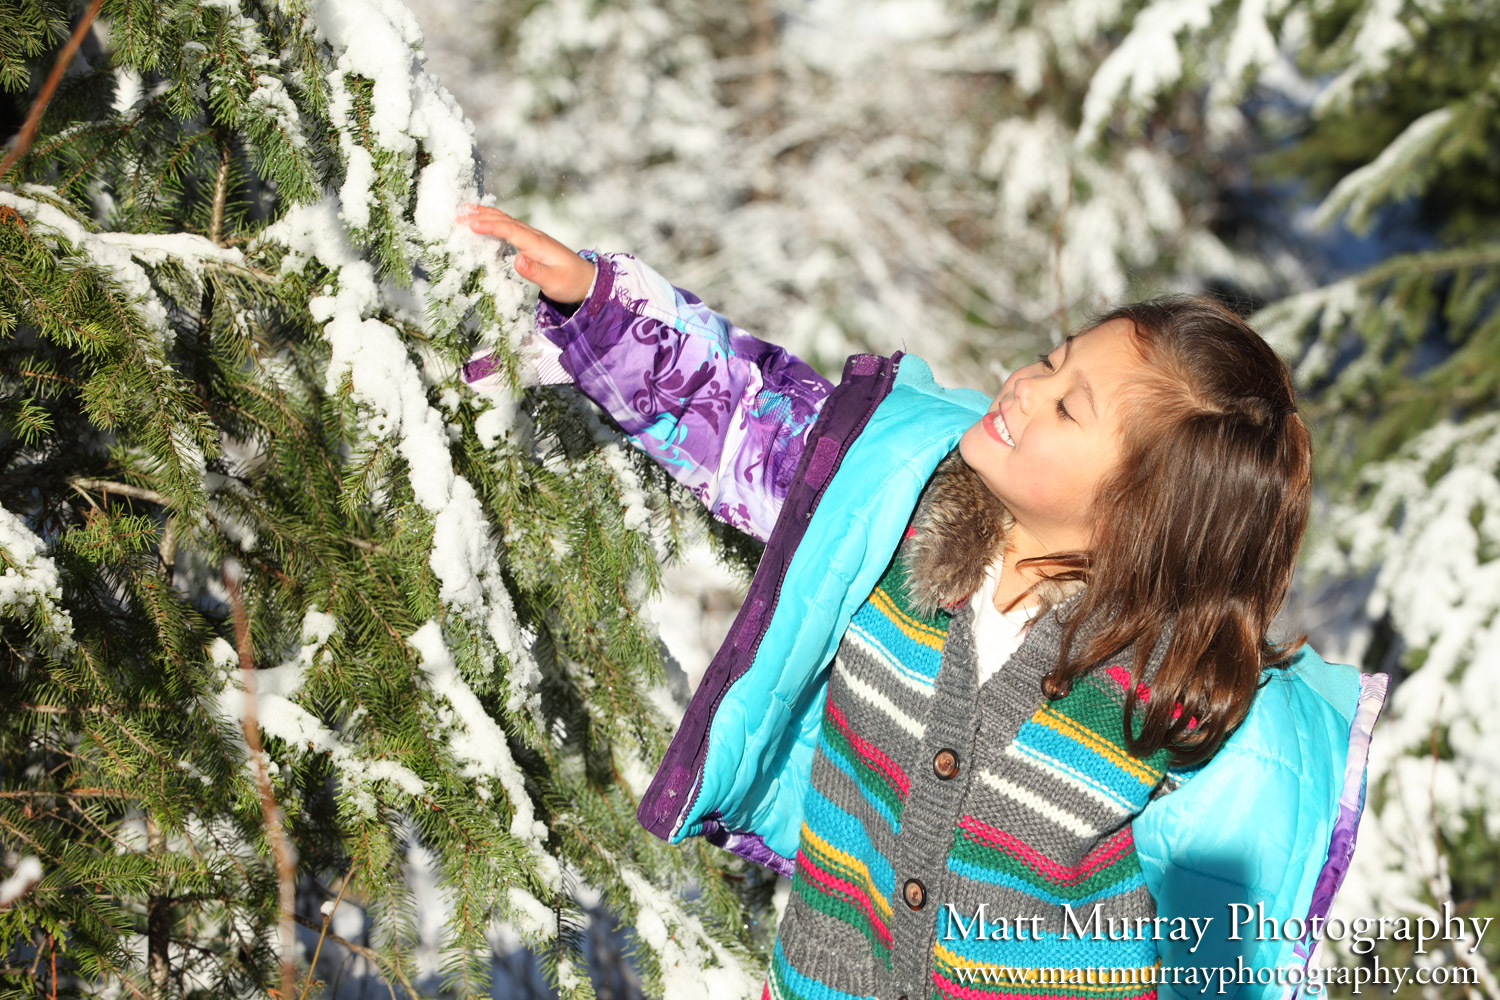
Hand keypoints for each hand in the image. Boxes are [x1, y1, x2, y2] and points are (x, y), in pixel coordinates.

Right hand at [457, 205, 596, 304]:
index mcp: (537, 244)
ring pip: (507, 222)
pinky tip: (486, 222)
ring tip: (466, 210)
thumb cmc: (571, 283)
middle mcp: (534, 237)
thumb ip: (535, 271)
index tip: (469, 223)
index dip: (489, 226)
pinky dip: (495, 223)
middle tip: (458, 213)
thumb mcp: (553, 282)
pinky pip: (510, 229)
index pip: (509, 230)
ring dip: (486, 216)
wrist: (588, 281)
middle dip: (481, 216)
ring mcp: (534, 239)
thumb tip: (517, 260)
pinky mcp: (533, 244)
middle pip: (505, 221)